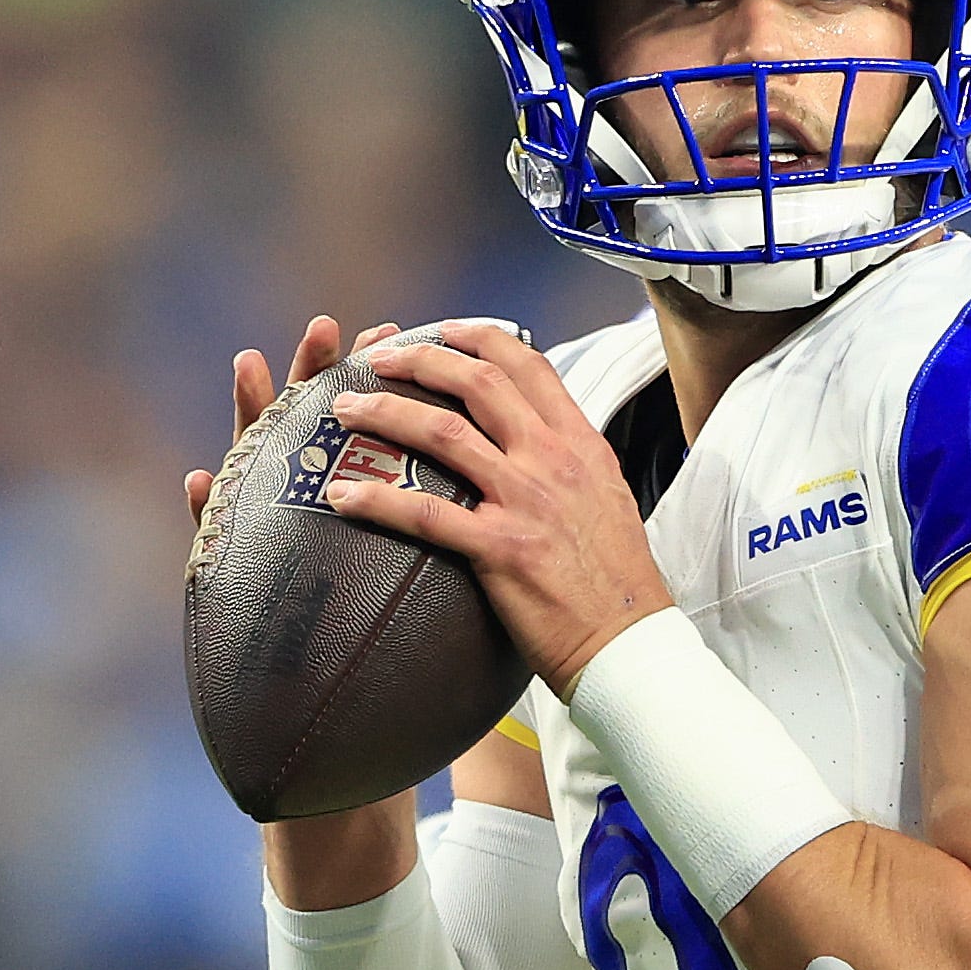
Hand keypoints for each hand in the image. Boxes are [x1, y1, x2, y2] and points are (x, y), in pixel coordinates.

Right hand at [187, 315, 419, 912]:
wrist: (360, 742)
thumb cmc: (401, 655)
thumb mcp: (442, 583)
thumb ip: (456, 534)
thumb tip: (511, 492)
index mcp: (376, 505)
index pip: (383, 427)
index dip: (392, 378)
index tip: (403, 332)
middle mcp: (319, 513)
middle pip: (317, 427)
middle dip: (322, 371)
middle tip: (327, 327)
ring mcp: (279, 543)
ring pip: (261, 467)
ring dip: (256, 413)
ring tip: (251, 364)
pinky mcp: (244, 582)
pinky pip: (220, 543)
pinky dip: (207, 509)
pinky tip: (198, 480)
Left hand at [318, 320, 672, 695]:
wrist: (629, 639)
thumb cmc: (618, 581)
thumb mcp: (608, 499)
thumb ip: (571, 463)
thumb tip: (539, 444)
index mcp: (581, 444)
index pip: (529, 366)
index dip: (480, 338)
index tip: (445, 330)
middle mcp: (553, 461)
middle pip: (478, 384)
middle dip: (419, 360)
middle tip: (377, 357)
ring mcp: (525, 501)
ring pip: (442, 434)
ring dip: (385, 412)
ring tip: (346, 410)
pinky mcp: (499, 548)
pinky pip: (424, 513)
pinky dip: (376, 500)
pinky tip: (341, 497)